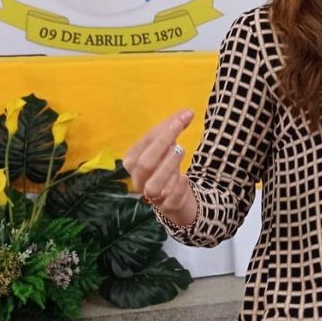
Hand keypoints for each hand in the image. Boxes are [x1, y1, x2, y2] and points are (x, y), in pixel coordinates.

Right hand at [123, 109, 197, 225]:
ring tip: (181, 150)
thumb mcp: (168, 147)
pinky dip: (177, 189)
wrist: (175, 199)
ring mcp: (152, 196)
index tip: (183, 116)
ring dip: (167, 166)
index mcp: (133, 161)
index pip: (144, 143)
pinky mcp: (167, 207)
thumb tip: (187, 112)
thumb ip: (174, 129)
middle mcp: (138, 179)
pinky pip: (169, 202)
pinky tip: (185, 177)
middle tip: (179, 131)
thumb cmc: (166, 167)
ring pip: (153, 186)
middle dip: (162, 144)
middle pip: (144, 164)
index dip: (163, 129)